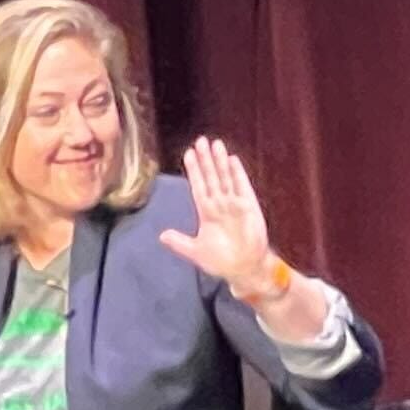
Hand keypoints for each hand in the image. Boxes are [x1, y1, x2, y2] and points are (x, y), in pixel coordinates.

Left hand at [157, 135, 281, 292]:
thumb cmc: (221, 261)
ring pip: (225, 177)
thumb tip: (161, 236)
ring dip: (220, 161)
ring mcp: (234, 203)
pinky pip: (242, 186)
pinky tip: (232, 159)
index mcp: (206, 212)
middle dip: (206, 159)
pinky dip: (237, 173)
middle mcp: (220, 204)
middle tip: (200, 140)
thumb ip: (180, 242)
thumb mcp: (196, 252)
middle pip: (211, 176)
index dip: (194, 170)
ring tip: (215, 143)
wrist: (244, 269)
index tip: (188, 154)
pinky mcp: (248, 206)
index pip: (198, 186)